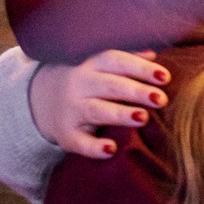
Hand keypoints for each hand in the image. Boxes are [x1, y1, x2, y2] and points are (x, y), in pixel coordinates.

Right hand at [29, 49, 167, 159]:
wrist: (38, 101)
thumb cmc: (86, 83)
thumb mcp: (100, 67)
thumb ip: (126, 60)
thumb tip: (153, 54)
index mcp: (91, 65)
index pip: (116, 61)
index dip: (140, 68)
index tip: (165, 77)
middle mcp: (79, 85)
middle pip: (110, 85)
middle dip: (136, 91)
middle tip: (161, 99)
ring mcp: (70, 110)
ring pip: (95, 110)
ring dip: (120, 114)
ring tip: (143, 118)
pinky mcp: (66, 134)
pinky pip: (79, 142)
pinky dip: (94, 147)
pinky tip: (111, 149)